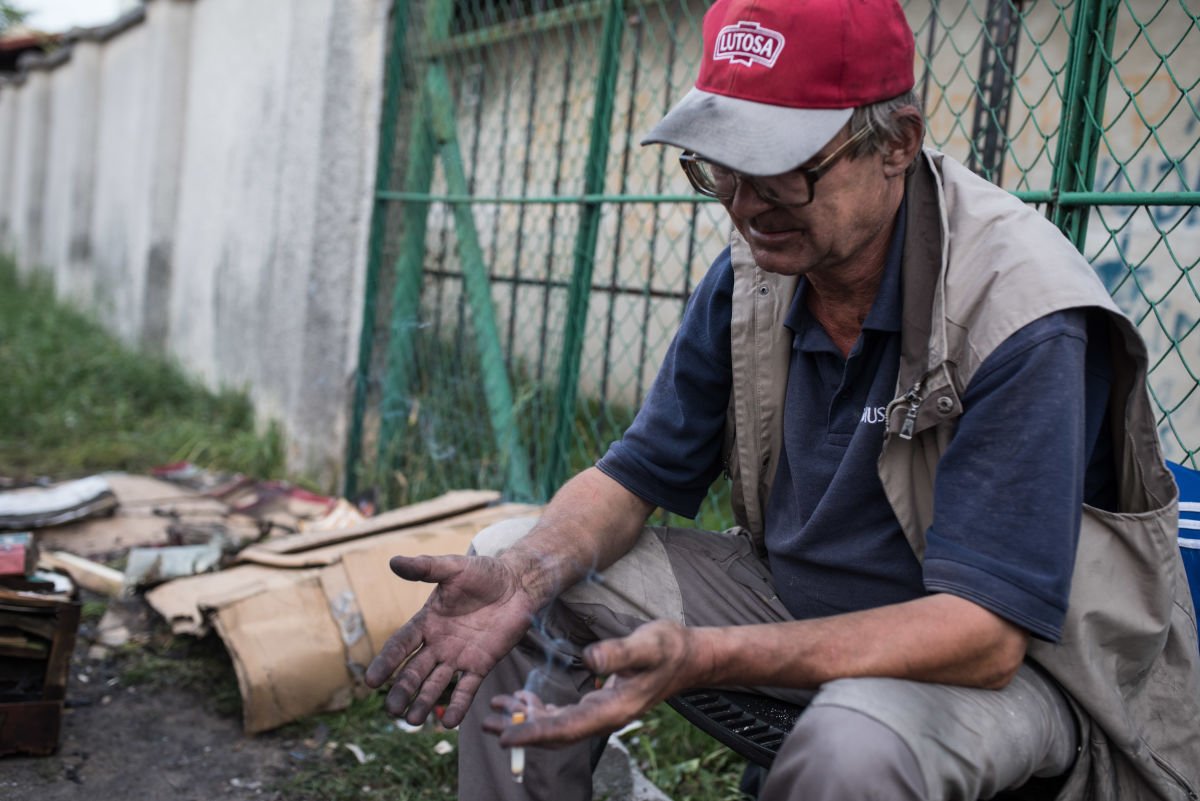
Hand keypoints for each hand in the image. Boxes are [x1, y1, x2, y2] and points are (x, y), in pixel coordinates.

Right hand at [364, 553, 537, 726]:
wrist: (517, 584)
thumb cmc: (483, 573)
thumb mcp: (453, 567)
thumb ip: (425, 568)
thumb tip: (393, 561)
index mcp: (426, 622)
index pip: (400, 645)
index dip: (386, 662)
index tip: (371, 681)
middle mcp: (438, 643)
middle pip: (414, 671)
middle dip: (402, 690)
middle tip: (391, 710)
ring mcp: (459, 657)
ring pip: (436, 684)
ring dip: (424, 702)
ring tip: (413, 720)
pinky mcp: (481, 665)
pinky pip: (466, 689)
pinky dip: (459, 705)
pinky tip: (449, 723)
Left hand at [482, 620, 705, 746]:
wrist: (688, 656)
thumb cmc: (669, 648)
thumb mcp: (646, 644)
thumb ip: (618, 652)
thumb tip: (589, 657)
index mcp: (613, 709)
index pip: (566, 729)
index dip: (534, 734)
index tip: (506, 738)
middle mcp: (604, 716)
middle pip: (555, 732)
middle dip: (520, 730)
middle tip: (487, 725)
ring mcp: (601, 712)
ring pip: (556, 724)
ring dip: (525, 720)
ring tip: (495, 711)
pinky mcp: (598, 702)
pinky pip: (563, 713)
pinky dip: (540, 709)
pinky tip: (521, 700)